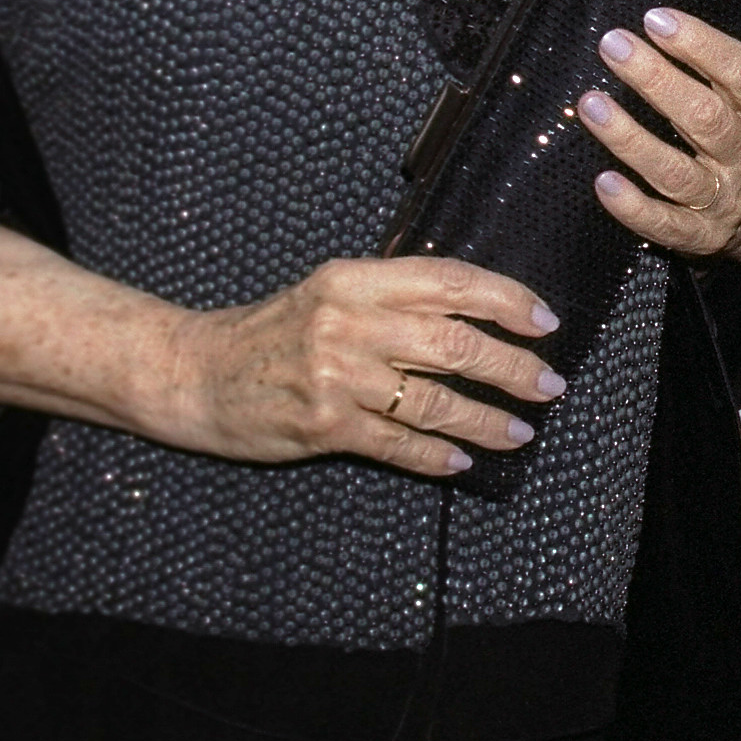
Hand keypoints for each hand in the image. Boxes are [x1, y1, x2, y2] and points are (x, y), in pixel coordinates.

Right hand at [167, 254, 562, 477]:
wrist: (192, 371)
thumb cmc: (268, 332)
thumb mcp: (327, 293)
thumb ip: (390, 296)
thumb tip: (473, 311)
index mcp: (353, 280)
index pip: (450, 282)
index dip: (506, 300)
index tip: (543, 320)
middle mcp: (347, 323)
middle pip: (454, 344)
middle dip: (513, 367)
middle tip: (548, 383)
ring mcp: (335, 377)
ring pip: (435, 402)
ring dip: (487, 420)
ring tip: (519, 431)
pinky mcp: (324, 426)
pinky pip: (399, 445)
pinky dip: (438, 456)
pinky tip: (464, 460)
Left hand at [577, 7, 740, 262]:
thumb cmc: (736, 139)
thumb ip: (710, 70)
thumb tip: (651, 23)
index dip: (701, 44)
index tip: (655, 19)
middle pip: (705, 117)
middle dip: (655, 78)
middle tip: (613, 45)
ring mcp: (726, 200)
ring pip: (676, 171)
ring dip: (630, 137)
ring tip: (591, 104)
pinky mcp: (701, 237)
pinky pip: (664, 224)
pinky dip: (633, 206)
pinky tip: (604, 182)